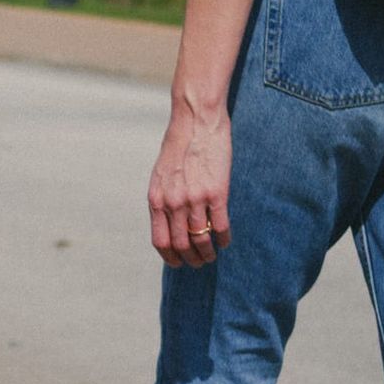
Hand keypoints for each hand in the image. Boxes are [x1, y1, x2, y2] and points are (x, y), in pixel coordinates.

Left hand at [148, 98, 233, 267]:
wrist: (195, 120)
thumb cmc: (179, 145)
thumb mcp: (161, 174)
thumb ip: (163, 198)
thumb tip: (167, 221)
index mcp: (157, 199)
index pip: (160, 241)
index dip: (170, 257)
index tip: (178, 263)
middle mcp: (173, 203)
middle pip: (181, 245)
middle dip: (191, 259)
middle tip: (199, 262)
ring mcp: (195, 199)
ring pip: (201, 239)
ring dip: (208, 253)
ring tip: (212, 255)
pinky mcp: (217, 193)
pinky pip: (221, 226)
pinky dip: (224, 238)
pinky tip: (226, 241)